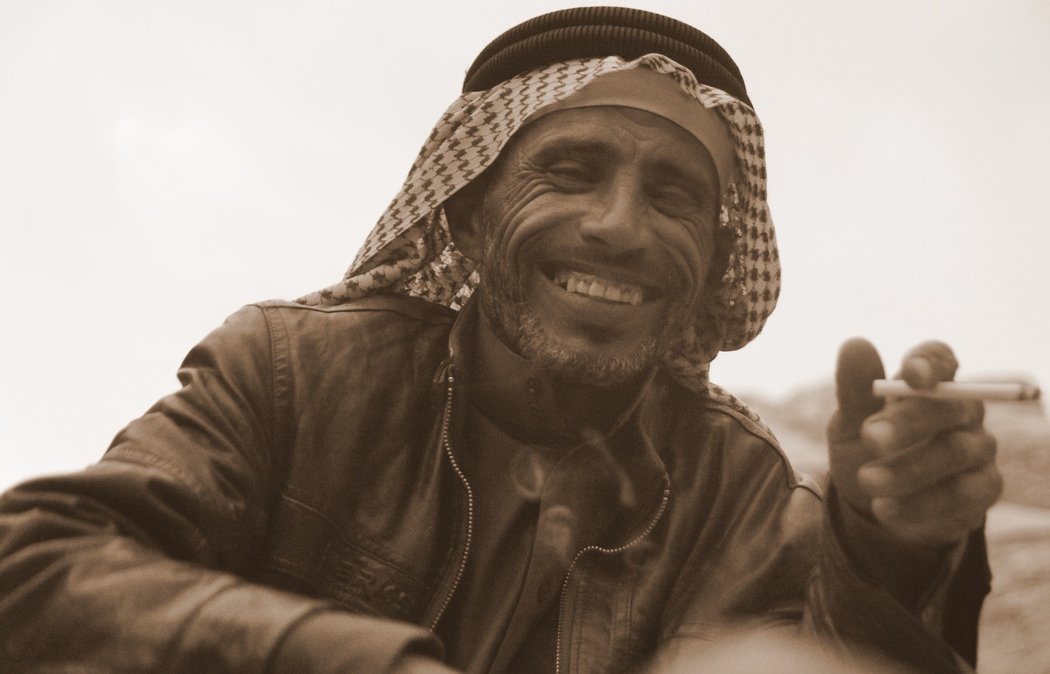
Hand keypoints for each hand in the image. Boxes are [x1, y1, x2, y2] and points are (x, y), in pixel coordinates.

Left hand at [827, 338, 1001, 547]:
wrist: (874, 504)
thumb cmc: (865, 450)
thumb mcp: (849, 422)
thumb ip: (854, 389)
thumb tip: (854, 344)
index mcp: (929, 383)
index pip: (941, 358)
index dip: (929, 362)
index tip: (908, 374)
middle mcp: (962, 411)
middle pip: (950, 407)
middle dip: (908, 422)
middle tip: (870, 438)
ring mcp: (978, 450)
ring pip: (956, 452)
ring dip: (909, 469)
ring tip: (867, 481)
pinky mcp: (983, 490)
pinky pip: (962, 495)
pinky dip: (920, 504)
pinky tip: (885, 509)